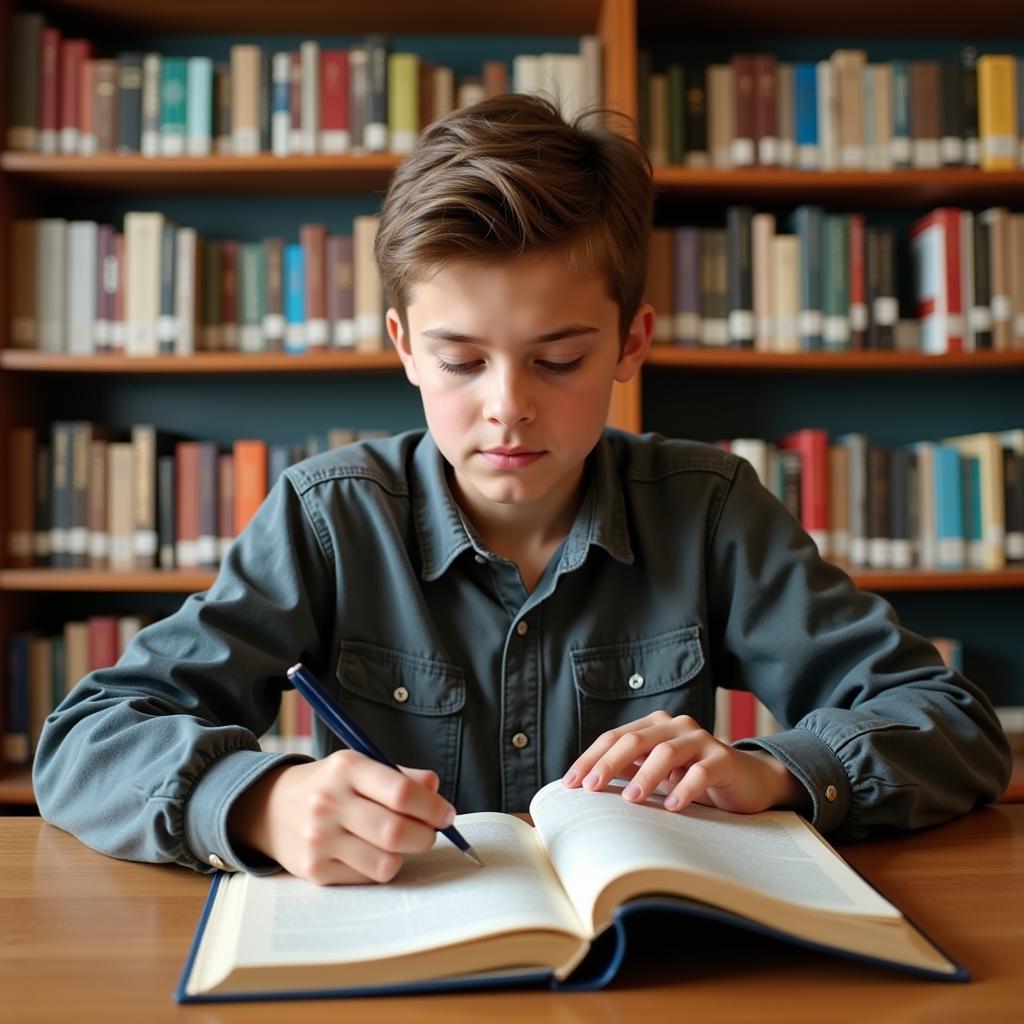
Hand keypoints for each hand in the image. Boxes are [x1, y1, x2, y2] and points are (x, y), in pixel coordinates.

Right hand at [228, 751, 455, 884]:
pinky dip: (381, 867)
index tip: (446, 815)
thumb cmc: (329, 785)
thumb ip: (400, 776)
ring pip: (386, 861)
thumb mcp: (359, 766)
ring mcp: (319, 839)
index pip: (401, 792)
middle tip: (431, 833)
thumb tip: (434, 788)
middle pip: (396, 831)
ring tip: (400, 843)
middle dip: (426, 836)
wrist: (270, 808)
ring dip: (404, 855)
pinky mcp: (314, 870)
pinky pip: (367, 878)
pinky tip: (373, 852)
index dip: (432, 807)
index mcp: (347, 768)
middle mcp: (329, 802)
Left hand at [562, 710, 808, 814]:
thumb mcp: (657, 775)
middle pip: (635, 740)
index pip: (614, 738)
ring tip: (631, 800)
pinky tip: (672, 806)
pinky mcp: (723, 759)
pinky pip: (701, 771)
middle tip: (592, 788)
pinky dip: (685, 788)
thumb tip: (584, 788)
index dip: (590, 759)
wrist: (746, 781)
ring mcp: (700, 740)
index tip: (570, 784)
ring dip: (645, 776)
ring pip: (666, 752)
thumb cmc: (693, 778)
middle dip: (609, 763)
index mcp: (654, 726)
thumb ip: (629, 773)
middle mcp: (675, 726)